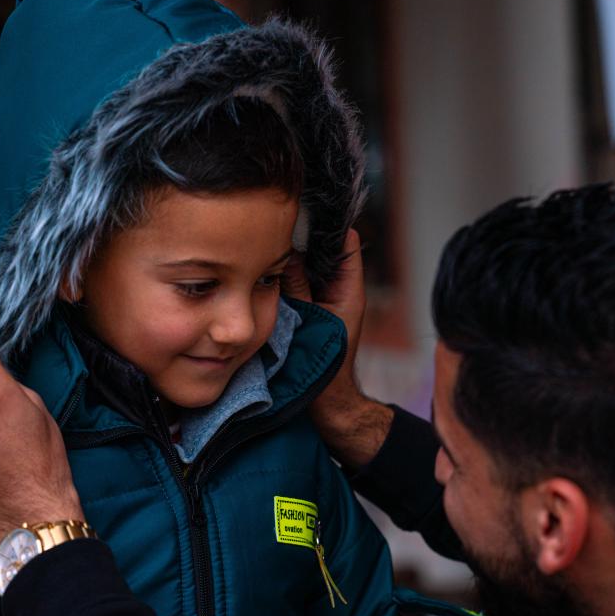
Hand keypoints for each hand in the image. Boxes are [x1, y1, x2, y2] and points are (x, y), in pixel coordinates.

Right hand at [283, 229, 392, 468]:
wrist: (326, 405)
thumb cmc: (325, 369)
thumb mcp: (310, 322)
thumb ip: (299, 287)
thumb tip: (285, 252)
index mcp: (349, 290)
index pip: (347, 243)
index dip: (330, 224)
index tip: (306, 210)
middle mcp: (339, 290)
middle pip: (325, 249)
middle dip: (305, 236)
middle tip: (278, 221)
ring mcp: (323, 299)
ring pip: (309, 265)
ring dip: (292, 256)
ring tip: (267, 238)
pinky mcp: (309, 309)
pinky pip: (298, 283)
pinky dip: (286, 275)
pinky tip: (266, 267)